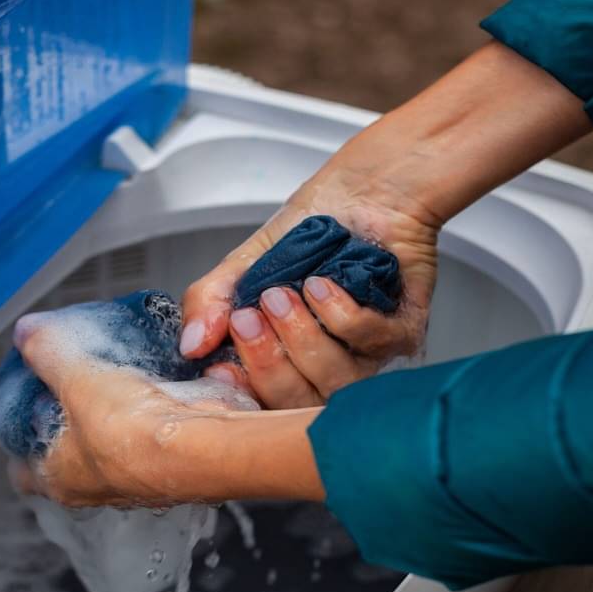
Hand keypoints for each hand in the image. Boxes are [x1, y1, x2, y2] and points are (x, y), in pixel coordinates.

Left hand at [7, 311, 324, 507]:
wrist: (203, 445)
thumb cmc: (133, 429)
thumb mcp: (77, 377)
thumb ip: (48, 353)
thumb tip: (27, 332)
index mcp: (61, 478)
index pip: (23, 472)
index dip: (17, 443)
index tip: (19, 415)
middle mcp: (98, 488)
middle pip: (69, 456)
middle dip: (66, 424)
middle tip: (65, 387)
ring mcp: (137, 479)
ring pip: (112, 445)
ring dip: (111, 416)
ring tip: (109, 377)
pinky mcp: (172, 463)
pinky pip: (151, 434)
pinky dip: (148, 410)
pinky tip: (150, 380)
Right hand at [181, 42, 590, 408]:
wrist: (366, 188)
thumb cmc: (315, 227)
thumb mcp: (245, 265)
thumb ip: (211, 303)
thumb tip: (191, 344)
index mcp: (285, 357)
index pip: (261, 403)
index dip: (241, 393)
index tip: (221, 366)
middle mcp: (325, 364)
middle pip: (296, 402)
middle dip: (267, 361)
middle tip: (249, 317)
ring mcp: (365, 355)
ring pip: (335, 381)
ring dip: (304, 337)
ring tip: (287, 293)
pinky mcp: (401, 333)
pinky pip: (370, 344)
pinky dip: (342, 315)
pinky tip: (324, 285)